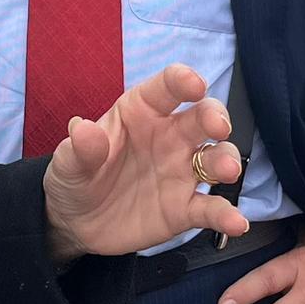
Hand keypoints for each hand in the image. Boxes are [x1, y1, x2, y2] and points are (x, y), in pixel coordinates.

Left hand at [43, 64, 248, 258]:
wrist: (75, 222)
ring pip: (215, 157)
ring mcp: (181, 172)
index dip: (182, 81)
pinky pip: (210, 208)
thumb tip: (82, 129)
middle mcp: (169, 136)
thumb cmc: (75, 178)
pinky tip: (236, 222)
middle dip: (215, 116)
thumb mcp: (68, 164)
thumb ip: (79, 148)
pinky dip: (226, 214)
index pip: (166, 88)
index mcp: (140, 112)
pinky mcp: (184, 208)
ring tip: (226, 171)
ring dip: (225, 160)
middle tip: (218, 126)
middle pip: (202, 118)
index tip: (193, 83)